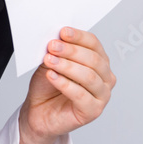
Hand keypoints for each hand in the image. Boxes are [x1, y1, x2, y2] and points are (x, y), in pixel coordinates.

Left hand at [18, 26, 115, 143]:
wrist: (38, 111)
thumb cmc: (47, 87)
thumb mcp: (50, 64)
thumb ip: (56, 52)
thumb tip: (56, 38)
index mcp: (99, 62)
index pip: (95, 45)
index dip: (79, 37)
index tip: (63, 32)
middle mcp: (105, 78)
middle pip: (94, 60)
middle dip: (71, 51)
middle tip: (52, 46)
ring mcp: (102, 96)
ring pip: (89, 77)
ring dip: (67, 66)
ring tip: (50, 60)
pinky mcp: (93, 111)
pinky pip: (81, 95)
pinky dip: (65, 84)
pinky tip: (51, 76)